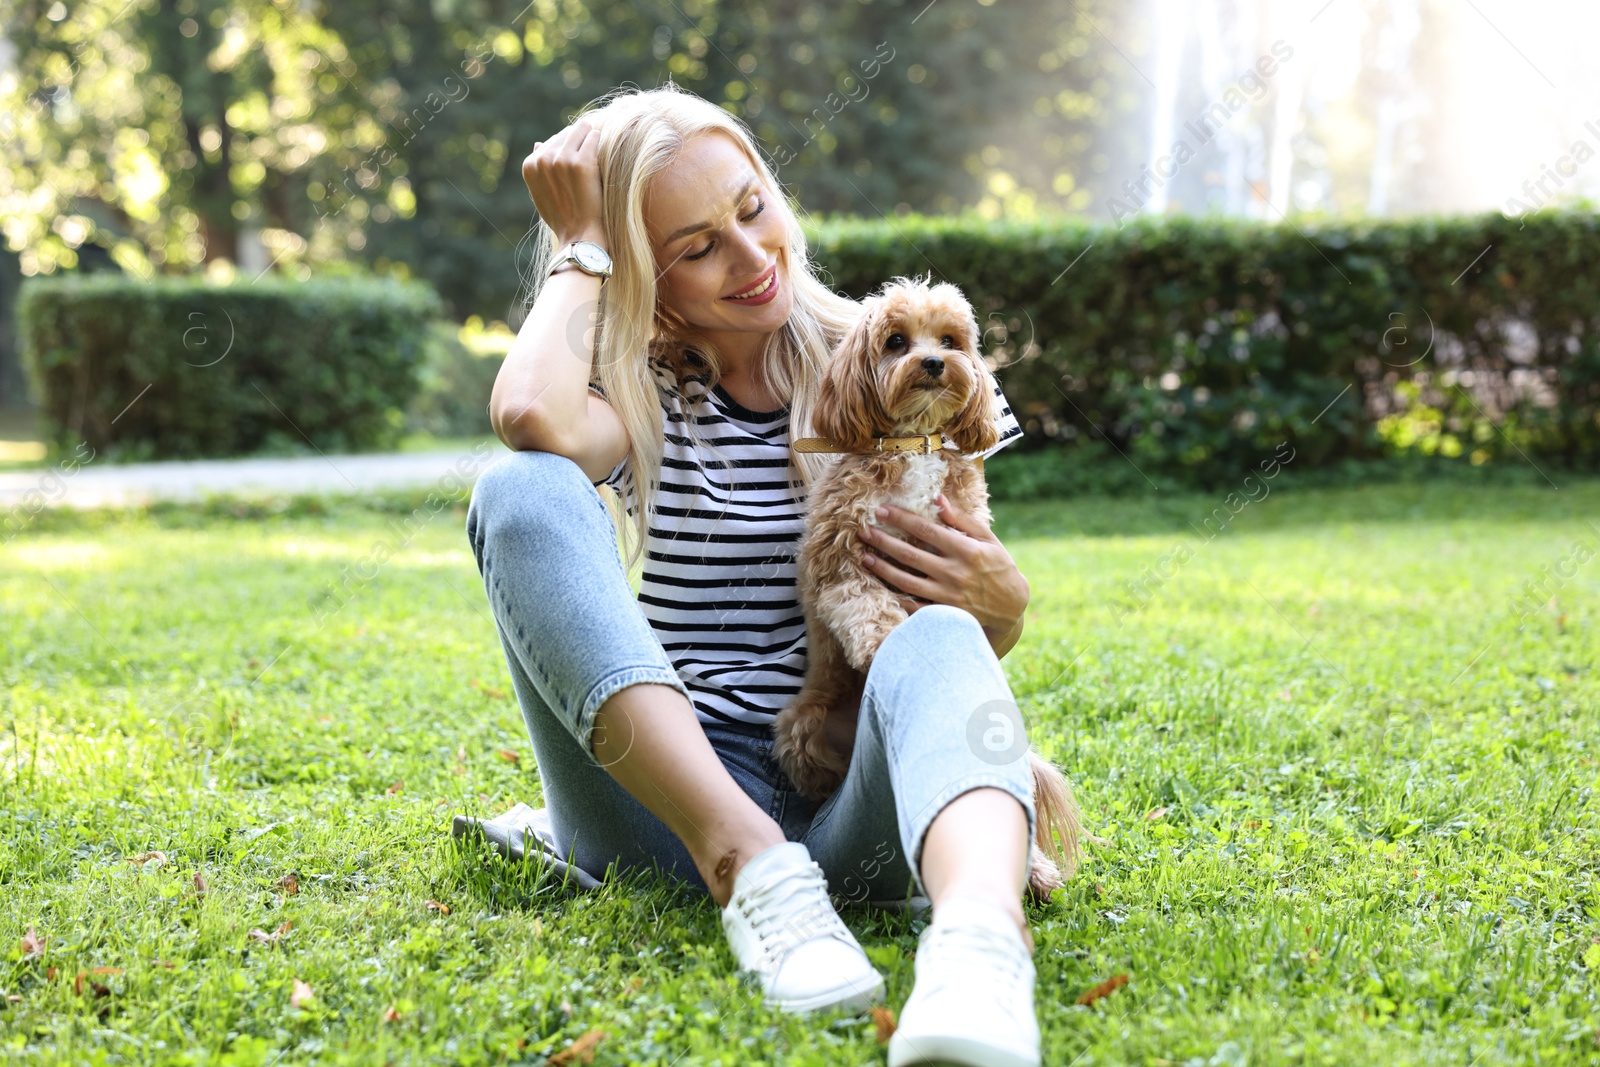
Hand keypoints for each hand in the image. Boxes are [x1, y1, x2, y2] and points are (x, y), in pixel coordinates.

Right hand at [522, 116, 607, 247]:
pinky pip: (593, 138)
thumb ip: (539, 169)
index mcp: (530, 166)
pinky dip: (598, 140)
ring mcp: (562, 160)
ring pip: (579, 131)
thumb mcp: (541, 193)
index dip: (565, 146)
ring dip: (588, 134)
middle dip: (577, 138)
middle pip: (563, 135)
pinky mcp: (582, 162)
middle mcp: (543, 160)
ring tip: (596, 141)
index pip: (549, 142)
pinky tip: (603, 145)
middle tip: (589, 144)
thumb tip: (538, 143)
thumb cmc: (562, 217)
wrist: (578, 235)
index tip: (577, 155)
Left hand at [857, 494, 1028, 637]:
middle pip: (910, 554)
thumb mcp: (988, 540)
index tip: (882, 510)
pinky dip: (895, 597)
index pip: (926, 531)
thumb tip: (938, 498)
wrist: (1010, 609)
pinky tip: (879, 586)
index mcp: (966, 551)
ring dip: (882, 568)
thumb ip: (962, 520)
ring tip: (865, 557)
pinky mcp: (943, 614)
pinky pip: (912, 606)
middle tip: (864, 530)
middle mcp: (955, 573)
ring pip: (906, 581)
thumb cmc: (999, 568)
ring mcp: (947, 596)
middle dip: (883, 541)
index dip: (902, 519)